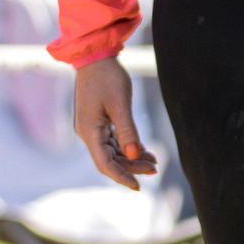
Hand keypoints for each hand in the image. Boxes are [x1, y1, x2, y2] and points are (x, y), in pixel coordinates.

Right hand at [73, 58, 158, 191]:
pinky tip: (144, 150)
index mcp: (89, 131)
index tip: (138, 186)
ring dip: (131, 158)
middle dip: (131, 167)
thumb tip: (133, 156)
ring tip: (153, 161)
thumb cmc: (107, 77)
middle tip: (155, 169)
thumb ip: (127, 131)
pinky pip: (113, 141)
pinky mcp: (99, 122)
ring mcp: (93, 128)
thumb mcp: (120, 104)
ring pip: (113, 152)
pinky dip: (128, 147)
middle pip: (110, 160)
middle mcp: (88, 133)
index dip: (121, 177)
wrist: (95, 57)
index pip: (104, 164)